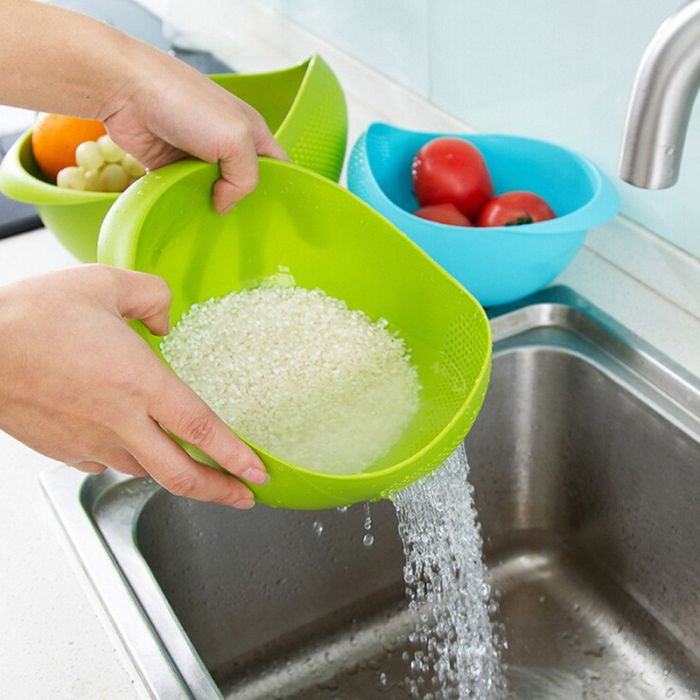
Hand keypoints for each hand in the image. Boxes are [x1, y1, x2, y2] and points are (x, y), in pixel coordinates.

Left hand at [0, 0, 286, 213]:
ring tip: (213, 230)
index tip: (276, 219)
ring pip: (214, 192)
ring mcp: (197, 156)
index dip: (281, 190)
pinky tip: (186, 218)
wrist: (125, 90)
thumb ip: (245, 177)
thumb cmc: (186, 103)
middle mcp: (227, 143)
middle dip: (244, 205)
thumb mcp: (236, 138)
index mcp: (251, 131)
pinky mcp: (169, 166)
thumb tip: (225, 205)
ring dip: (211, 208)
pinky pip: (183, 192)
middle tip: (242, 231)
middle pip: (244, 184)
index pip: (278, 166)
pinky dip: (184, 204)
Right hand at [0, 265, 267, 507]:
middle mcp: (119, 421)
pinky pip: (108, 464)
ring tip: (199, 478)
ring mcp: (90, 441)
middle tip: (244, 499)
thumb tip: (164, 318)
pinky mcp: (65, 449)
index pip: (201, 429)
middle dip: (220, 492)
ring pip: (146, 473)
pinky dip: (132, 463)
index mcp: (138, 382)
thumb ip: (150, 296)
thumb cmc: (29, 317)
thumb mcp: (103, 283)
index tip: (258, 473)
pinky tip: (137, 453)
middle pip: (180, 474)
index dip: (236, 456)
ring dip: (178, 479)